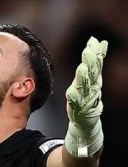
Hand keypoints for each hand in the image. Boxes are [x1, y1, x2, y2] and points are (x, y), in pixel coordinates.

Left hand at [65, 36, 107, 156]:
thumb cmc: (86, 100)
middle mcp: (91, 89)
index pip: (96, 65)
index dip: (96, 54)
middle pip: (92, 74)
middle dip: (91, 62)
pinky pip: (76, 104)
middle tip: (89, 50)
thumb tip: (96, 41)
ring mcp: (86, 100)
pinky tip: (70, 91)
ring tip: (81, 67)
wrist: (86, 125)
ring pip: (85, 87)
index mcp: (93, 81)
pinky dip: (74, 98)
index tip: (94, 42)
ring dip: (83, 78)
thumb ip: (91, 63)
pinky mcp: (79, 111)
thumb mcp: (88, 80)